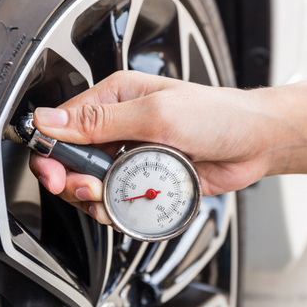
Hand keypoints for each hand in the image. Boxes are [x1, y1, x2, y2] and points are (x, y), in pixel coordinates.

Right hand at [29, 71, 279, 223]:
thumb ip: (101, 120)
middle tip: (89, 189)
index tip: (55, 173)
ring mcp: (132, 154)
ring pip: (92, 184)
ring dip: (96, 198)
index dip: (51, 152)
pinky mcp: (146, 178)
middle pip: (72, 159)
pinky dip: (117, 209)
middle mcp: (119, 125)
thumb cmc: (217, 115)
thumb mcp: (156, 113)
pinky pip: (118, 199)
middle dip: (74, 180)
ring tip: (112, 198)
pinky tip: (129, 207)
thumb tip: (51, 120)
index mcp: (115, 98)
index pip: (63, 124)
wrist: (255, 142)